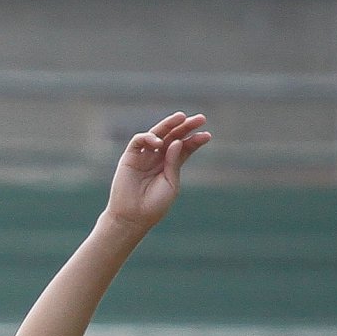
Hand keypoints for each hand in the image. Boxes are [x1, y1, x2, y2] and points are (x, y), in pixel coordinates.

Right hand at [104, 112, 209, 234]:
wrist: (133, 217)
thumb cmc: (154, 205)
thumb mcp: (171, 182)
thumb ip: (174, 162)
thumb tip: (176, 141)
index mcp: (170, 164)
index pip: (184, 146)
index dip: (195, 139)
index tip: (207, 135)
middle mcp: (157, 157)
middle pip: (173, 136)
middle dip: (186, 126)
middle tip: (201, 119)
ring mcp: (144, 156)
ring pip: (157, 134)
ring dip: (169, 124)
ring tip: (181, 118)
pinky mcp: (129, 158)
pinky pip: (138, 141)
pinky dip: (149, 137)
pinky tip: (159, 142)